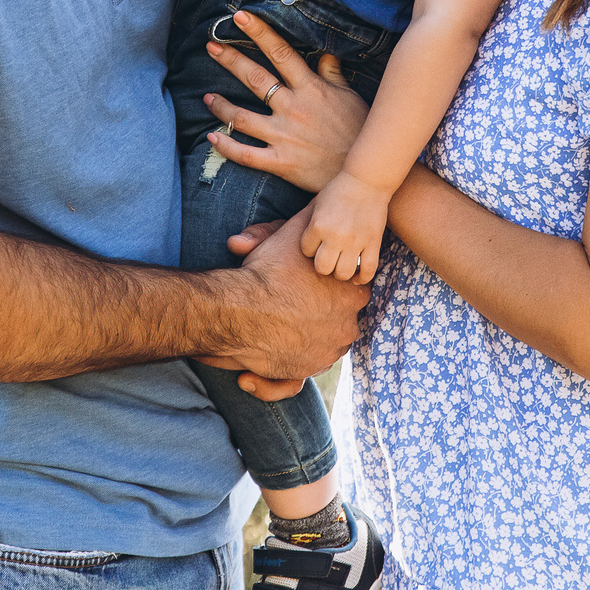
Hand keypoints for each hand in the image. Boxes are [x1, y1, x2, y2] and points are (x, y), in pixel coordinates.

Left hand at [203, 11, 367, 193]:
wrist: (362, 172)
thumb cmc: (359, 130)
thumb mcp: (350, 96)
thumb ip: (333, 74)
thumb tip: (325, 53)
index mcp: (310, 88)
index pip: (281, 53)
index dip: (259, 32)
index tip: (240, 16)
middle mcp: (293, 108)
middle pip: (255, 78)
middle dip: (230, 59)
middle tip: (210, 46)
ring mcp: (284, 136)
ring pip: (242, 117)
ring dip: (221, 105)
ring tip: (206, 96)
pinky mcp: (280, 162)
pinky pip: (246, 154)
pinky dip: (226, 146)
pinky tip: (212, 137)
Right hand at [206, 207, 367, 398]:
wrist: (236, 309)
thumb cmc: (267, 268)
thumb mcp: (293, 230)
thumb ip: (311, 218)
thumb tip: (320, 208)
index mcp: (353, 294)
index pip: (352, 291)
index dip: (327, 287)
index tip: (304, 284)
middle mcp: (346, 328)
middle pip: (335, 321)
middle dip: (313, 315)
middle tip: (281, 303)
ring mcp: (325, 354)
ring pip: (315, 348)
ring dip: (294, 343)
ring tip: (265, 332)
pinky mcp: (299, 374)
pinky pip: (291, 381)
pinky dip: (272, 381)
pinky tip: (249, 374)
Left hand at [302, 173, 388, 283]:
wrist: (367, 181)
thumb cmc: (338, 190)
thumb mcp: (316, 204)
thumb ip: (309, 224)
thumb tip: (297, 244)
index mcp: (318, 225)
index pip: (306, 251)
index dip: (310, 250)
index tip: (316, 245)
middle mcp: (335, 236)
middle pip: (322, 268)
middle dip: (323, 266)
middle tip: (328, 260)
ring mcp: (355, 241)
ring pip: (343, 273)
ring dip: (341, 273)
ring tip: (342, 266)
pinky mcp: (373, 243)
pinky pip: (368, 270)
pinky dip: (362, 278)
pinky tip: (357, 278)